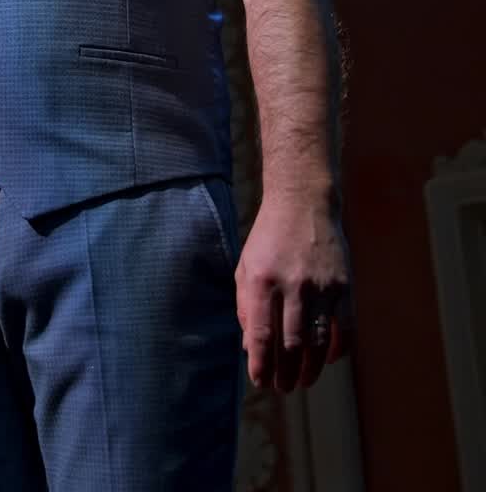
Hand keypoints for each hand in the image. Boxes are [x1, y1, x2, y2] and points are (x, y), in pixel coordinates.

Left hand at [235, 189, 351, 391]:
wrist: (303, 203)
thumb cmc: (268, 237)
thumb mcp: (246, 264)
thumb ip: (245, 305)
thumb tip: (250, 347)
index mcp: (261, 279)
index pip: (261, 334)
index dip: (260, 363)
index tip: (259, 381)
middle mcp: (292, 284)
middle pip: (291, 343)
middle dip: (285, 372)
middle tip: (282, 388)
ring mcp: (322, 286)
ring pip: (319, 341)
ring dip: (310, 368)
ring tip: (302, 382)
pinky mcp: (346, 286)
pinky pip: (345, 329)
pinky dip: (337, 350)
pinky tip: (327, 360)